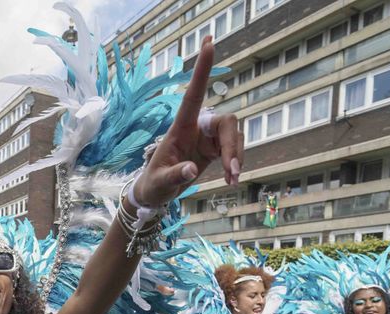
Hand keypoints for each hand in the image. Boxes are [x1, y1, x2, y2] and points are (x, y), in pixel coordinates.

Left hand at [132, 36, 242, 207]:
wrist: (155, 194)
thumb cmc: (153, 184)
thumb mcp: (159, 182)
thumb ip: (174, 175)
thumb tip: (191, 170)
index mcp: (180, 128)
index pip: (193, 95)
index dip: (202, 70)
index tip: (209, 43)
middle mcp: (196, 128)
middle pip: (225, 122)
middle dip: (232, 145)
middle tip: (232, 171)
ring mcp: (207, 138)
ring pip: (233, 136)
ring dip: (236, 157)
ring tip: (232, 180)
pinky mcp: (214, 150)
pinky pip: (233, 149)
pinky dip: (235, 164)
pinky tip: (230, 180)